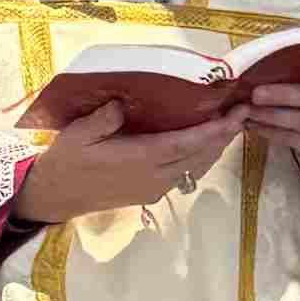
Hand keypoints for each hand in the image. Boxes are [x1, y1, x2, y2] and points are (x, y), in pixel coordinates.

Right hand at [15, 95, 249, 223]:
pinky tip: (207, 145)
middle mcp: (154, 177)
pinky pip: (185, 174)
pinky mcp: (151, 193)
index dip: (216, 130)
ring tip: (231, 125)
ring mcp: (155, 188)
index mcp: (140, 160)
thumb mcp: (78, 134)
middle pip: (200, 156)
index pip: (188, 143)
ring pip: (196, 167)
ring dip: (216, 148)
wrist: (55, 196)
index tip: (236, 113)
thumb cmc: (66, 161)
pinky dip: (201, 158)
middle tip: (243, 111)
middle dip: (224, 135)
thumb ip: (104, 119)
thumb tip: (123, 104)